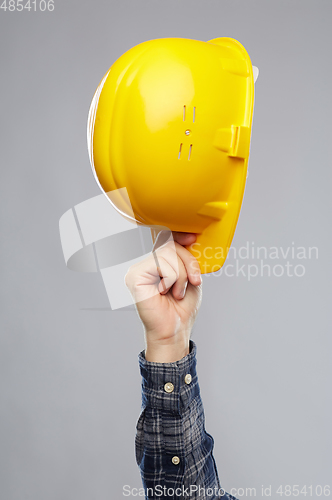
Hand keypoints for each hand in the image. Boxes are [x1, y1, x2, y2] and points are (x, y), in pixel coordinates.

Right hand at [125, 231, 202, 361]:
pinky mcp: (135, 276)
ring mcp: (138, 269)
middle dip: (188, 263)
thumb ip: (186, 258)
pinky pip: (162, 265)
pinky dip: (171, 279)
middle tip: (192, 282)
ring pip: (168, 254)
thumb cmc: (181, 308)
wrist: (174, 330)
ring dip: (181, 275)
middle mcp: (145, 264)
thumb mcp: (189, 277)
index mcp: (157, 264)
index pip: (166, 240)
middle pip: (170, 245)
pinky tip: (164, 292)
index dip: (179, 235)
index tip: (192, 238)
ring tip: (177, 292)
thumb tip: (188, 238)